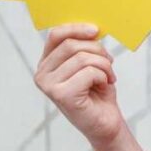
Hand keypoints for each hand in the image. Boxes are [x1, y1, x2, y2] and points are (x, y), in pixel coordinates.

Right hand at [34, 23, 125, 148]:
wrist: (106, 122)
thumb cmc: (98, 91)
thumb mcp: (89, 62)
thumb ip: (83, 46)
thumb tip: (91, 27)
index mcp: (46, 63)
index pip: (56, 35)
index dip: (76, 28)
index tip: (96, 30)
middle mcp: (42, 74)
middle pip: (71, 44)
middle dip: (97, 50)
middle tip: (109, 62)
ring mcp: (49, 86)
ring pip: (83, 57)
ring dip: (104, 65)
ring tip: (108, 76)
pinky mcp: (62, 95)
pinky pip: (90, 72)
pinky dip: (104, 76)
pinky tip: (103, 86)